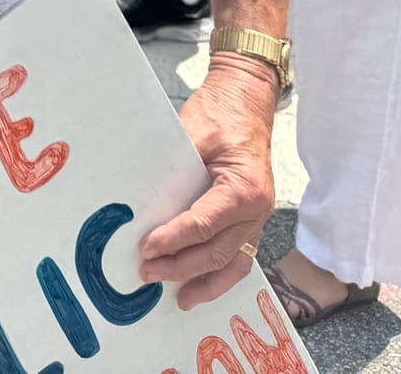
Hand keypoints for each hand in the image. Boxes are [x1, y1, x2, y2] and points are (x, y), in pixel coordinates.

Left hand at [139, 59, 277, 307]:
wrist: (246, 101)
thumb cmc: (220, 114)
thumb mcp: (192, 133)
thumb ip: (173, 170)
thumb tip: (142, 202)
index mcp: (244, 188)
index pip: (203, 224)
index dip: (172, 239)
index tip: (146, 248)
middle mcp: (257, 209)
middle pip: (217, 251)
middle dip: (180, 266)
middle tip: (147, 272)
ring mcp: (258, 218)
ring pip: (233, 264)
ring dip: (204, 284)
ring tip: (177, 299)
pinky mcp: (251, 220)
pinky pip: (239, 257)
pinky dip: (220, 277)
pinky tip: (199, 288)